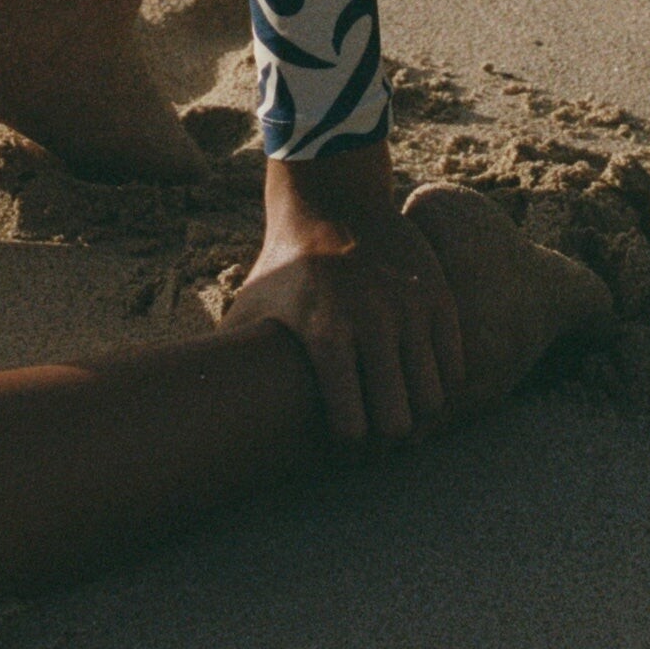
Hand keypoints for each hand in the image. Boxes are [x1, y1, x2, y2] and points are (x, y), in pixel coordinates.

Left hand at [224, 144, 464, 444]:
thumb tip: (197, 398)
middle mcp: (374, 325)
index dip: (349, 450)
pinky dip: (439, 387)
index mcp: (325, 336)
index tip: (343, 449)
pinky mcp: (438, 298)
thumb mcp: (253, 303)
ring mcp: (410, 311)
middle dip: (386, 443)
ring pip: (432, 400)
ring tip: (398, 421)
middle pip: (397, 422)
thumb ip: (233, 352)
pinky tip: (417, 387)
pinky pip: (452, 367)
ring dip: (417, 420)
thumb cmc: (287, 262)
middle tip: (375, 444)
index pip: (352, 427)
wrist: (332, 198)